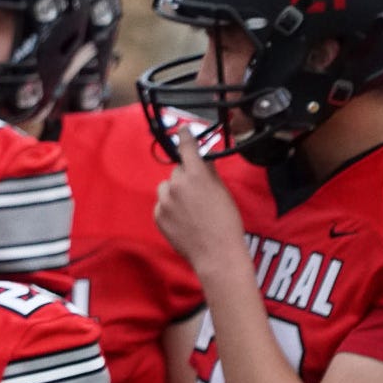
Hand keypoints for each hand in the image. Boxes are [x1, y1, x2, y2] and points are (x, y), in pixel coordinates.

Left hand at [153, 145, 247, 277]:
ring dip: (175, 193)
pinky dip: (170, 208)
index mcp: (196, 175)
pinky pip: (162, 205)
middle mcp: (176, 185)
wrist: (216, 253)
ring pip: (166, 188)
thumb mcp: (222, 192)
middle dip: (186, 178)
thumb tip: (204, 159)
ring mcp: (164, 202)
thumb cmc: (225, 223)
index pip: (187, 148)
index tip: (182, 129)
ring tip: (190, 209)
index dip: (185, 137)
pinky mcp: (157, 216)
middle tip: (199, 194)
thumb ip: (209, 173)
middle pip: (177, 172)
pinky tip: (183, 220)